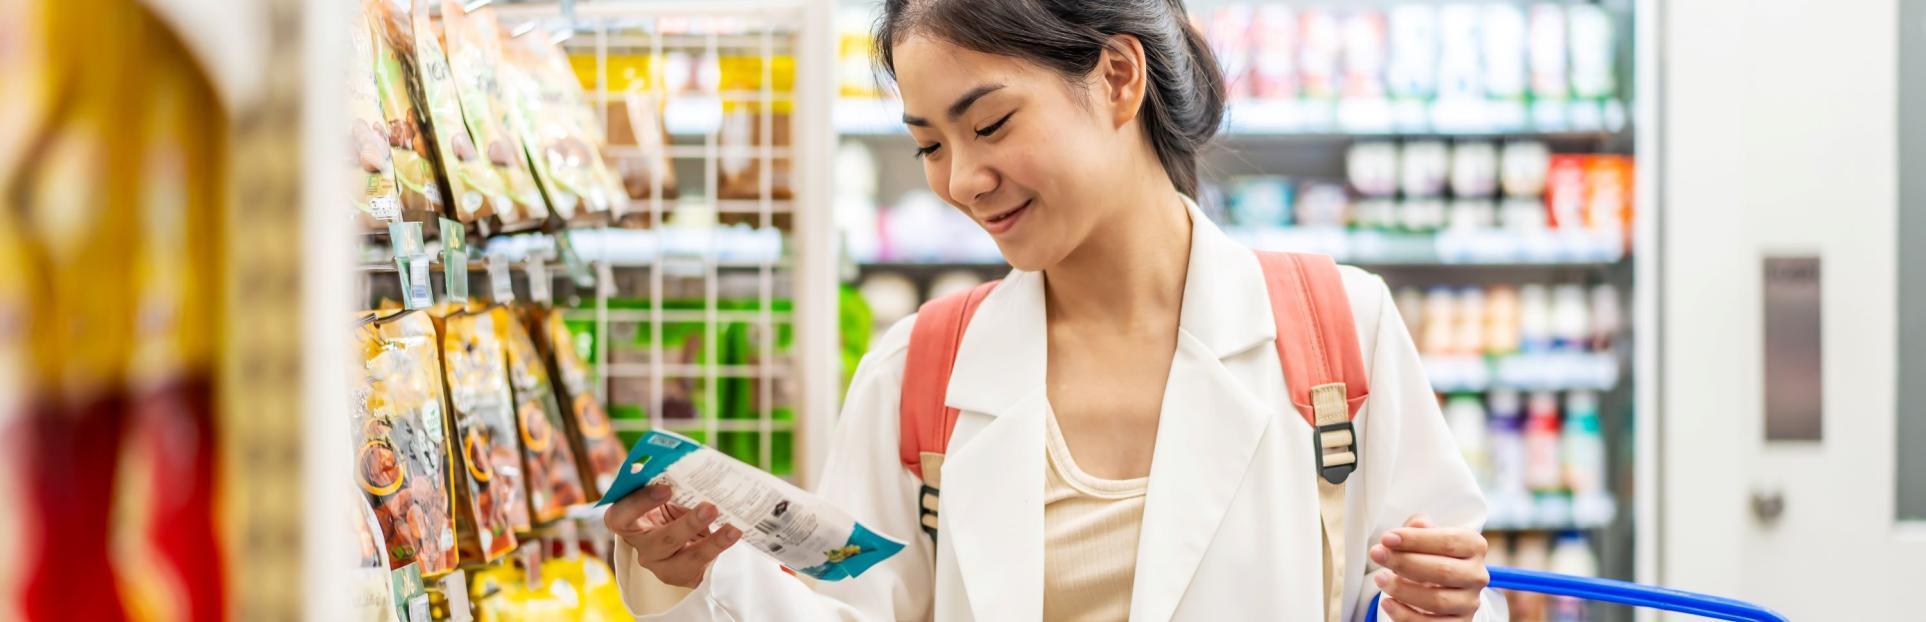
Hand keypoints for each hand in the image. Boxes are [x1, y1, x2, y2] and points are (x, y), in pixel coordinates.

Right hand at [605, 484, 743, 587]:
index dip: (639, 503)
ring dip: (711, 543)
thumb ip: (667, 480)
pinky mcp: (683, 576)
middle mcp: (642, 547)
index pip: (620, 516)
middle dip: (687, 525)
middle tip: (710, 507)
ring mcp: (662, 566)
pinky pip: (702, 568)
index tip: (666, 487)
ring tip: (732, 529)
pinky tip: (733, 535)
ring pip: (686, 559)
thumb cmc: (668, 506)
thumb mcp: (664, 492)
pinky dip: (720, 550)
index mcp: (627, 522)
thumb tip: (688, 461)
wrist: (683, 534)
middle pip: (660, 541)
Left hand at [1368, 514, 1489, 620]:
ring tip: (1379, 578)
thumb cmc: (1429, 554)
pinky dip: (1406, 616)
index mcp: (1474, 546)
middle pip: (1443, 571)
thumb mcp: (1425, 536)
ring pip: (1437, 601)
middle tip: (1377, 554)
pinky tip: (1387, 602)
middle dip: (1405, 562)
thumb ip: (1419, 528)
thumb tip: (1413, 526)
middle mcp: (1477, 575)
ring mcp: (1470, 602)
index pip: (1448, 542)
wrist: (1439, 585)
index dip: (1415, 540)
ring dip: (1403, 589)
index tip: (1386, 538)